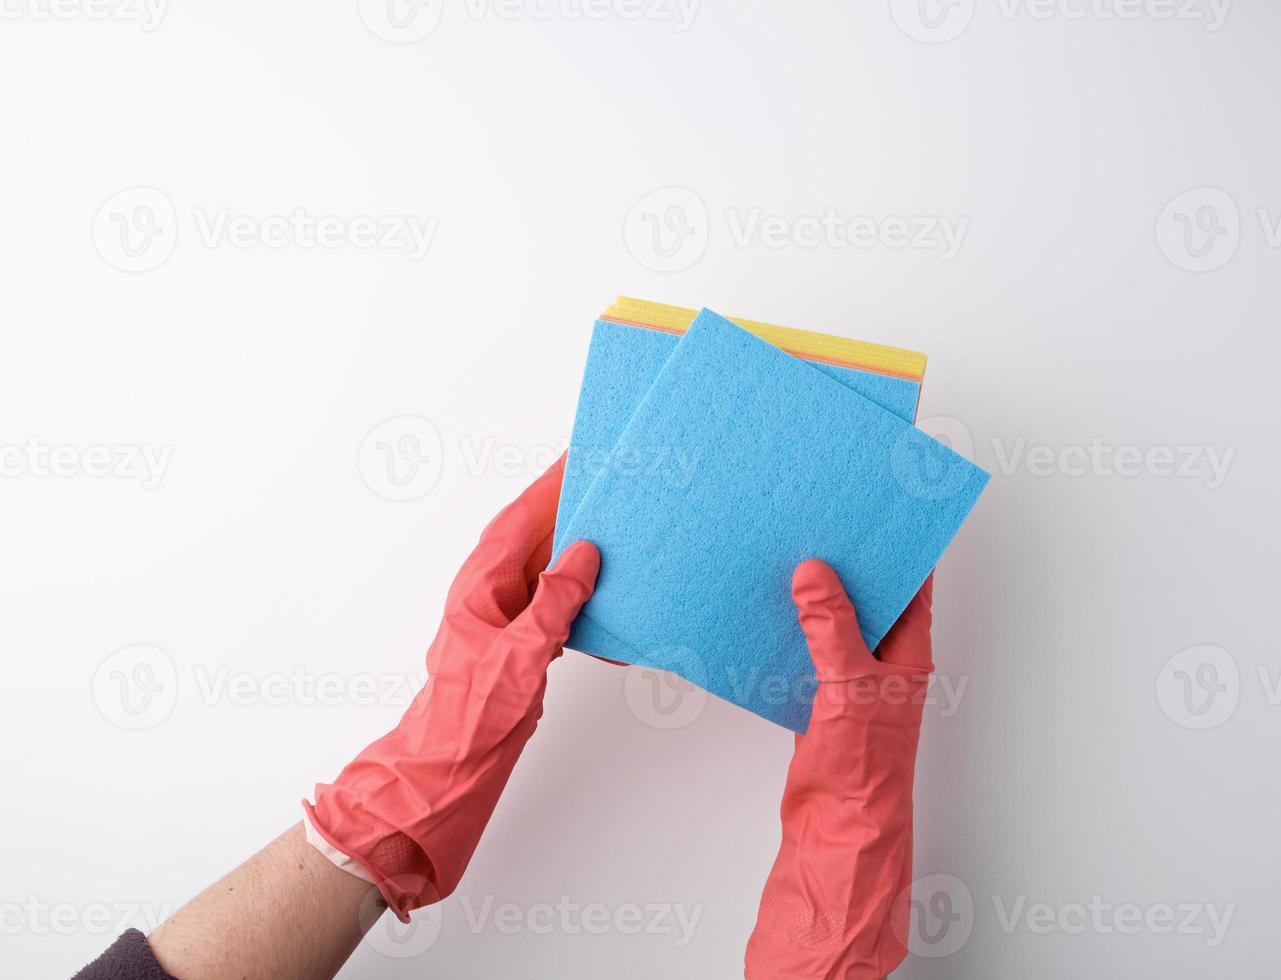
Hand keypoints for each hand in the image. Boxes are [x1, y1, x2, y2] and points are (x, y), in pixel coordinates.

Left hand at [304, 454, 599, 919]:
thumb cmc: (469, 716)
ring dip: (580, 550)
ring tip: (617, 530)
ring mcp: (505, 618)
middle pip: (536, 535)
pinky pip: (556, 603)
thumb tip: (584, 556)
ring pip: (548, 568)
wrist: (449, 769)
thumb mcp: (520, 654)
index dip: (550, 484)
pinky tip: (606, 597)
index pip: (521, 517)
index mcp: (482, 583)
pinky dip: (581, 595)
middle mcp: (491, 592)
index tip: (577, 456)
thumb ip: (554, 601)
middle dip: (570, 508)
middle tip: (609, 483)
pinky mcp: (520, 644)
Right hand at [745, 561, 933, 979]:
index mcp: (907, 653)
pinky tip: (764, 612)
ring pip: (832, 623)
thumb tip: (814, 575)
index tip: (877, 512)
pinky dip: (788, 630)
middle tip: (817, 525)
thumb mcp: (850, 687)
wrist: (837, 829)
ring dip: (812, 597)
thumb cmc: (864, 768)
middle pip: (868, 599)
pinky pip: (805, 650)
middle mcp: (883, 662)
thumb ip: (830, 627)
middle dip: (845, 565)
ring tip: (785, 557)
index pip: (911, 586)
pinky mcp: (819, 698)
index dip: (898, 549)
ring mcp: (850, 680)